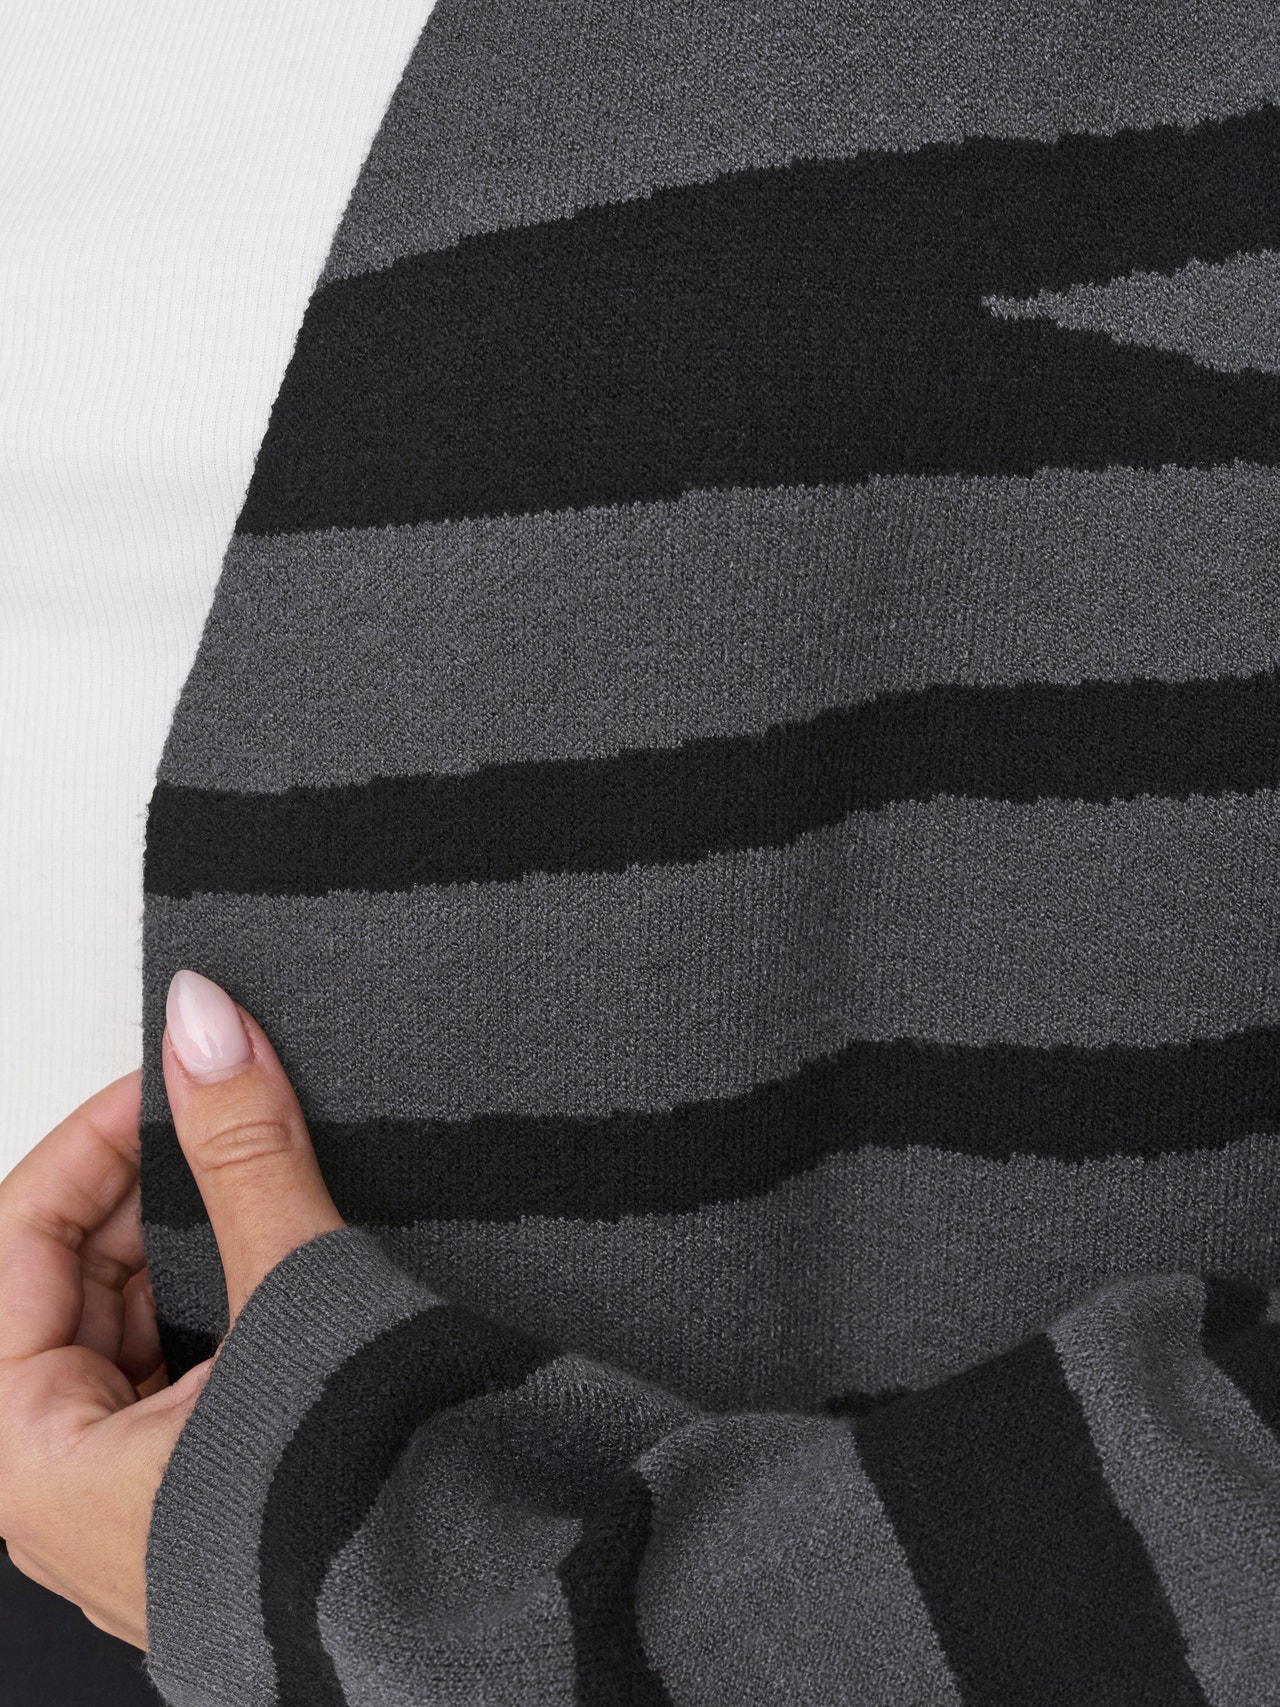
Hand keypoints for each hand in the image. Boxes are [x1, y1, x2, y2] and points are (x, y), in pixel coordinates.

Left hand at [0, 971, 344, 1647]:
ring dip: (181, 1248)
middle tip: (216, 1119)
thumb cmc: (372, 1517)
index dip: (87, 1147)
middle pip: (58, 1294)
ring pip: (121, 1334)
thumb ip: (245, 1148)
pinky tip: (271, 1266)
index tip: (162, 1081)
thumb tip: (203, 1028)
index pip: (12, 1254)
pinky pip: (175, 1375)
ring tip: (252, 1185)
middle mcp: (72, 1501)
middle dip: (138, 1196)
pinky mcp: (208, 1504)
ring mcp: (140, 1509)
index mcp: (42, 1468)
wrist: (499, 1613)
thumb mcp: (297, 1294)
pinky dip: (214, 1305)